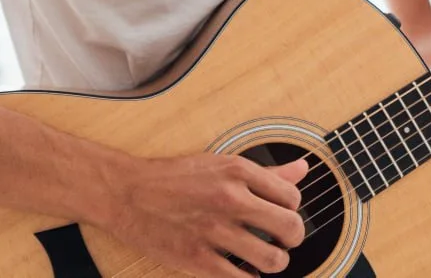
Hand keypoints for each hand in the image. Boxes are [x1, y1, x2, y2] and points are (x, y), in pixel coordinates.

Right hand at [94, 152, 307, 275]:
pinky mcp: (196, 258)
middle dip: (292, 239)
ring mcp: (214, 231)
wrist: (128, 193)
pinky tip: (243, 270)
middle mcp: (230, 199)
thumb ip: (266, 172)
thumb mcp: (222, 164)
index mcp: (238, 171)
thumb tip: (303, 169)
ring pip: (272, 259)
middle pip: (291, 228)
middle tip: (281, 240)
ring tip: (265, 257)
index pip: (292, 197)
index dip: (291, 209)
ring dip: (275, 262)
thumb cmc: (176, 177)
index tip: (280, 214)